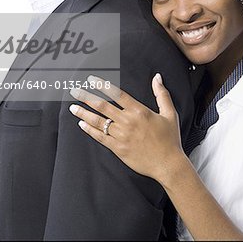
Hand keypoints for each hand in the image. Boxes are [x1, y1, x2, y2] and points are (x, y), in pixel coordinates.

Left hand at [68, 73, 184, 183]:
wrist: (168, 164)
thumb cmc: (170, 138)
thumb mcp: (169, 113)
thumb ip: (162, 94)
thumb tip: (157, 77)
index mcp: (139, 111)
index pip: (117, 94)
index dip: (103, 85)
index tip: (91, 80)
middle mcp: (128, 121)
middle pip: (103, 106)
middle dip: (87, 97)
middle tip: (74, 90)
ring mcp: (121, 136)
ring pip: (99, 121)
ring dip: (84, 113)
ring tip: (73, 107)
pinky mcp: (118, 148)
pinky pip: (100, 137)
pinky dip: (90, 130)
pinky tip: (82, 124)